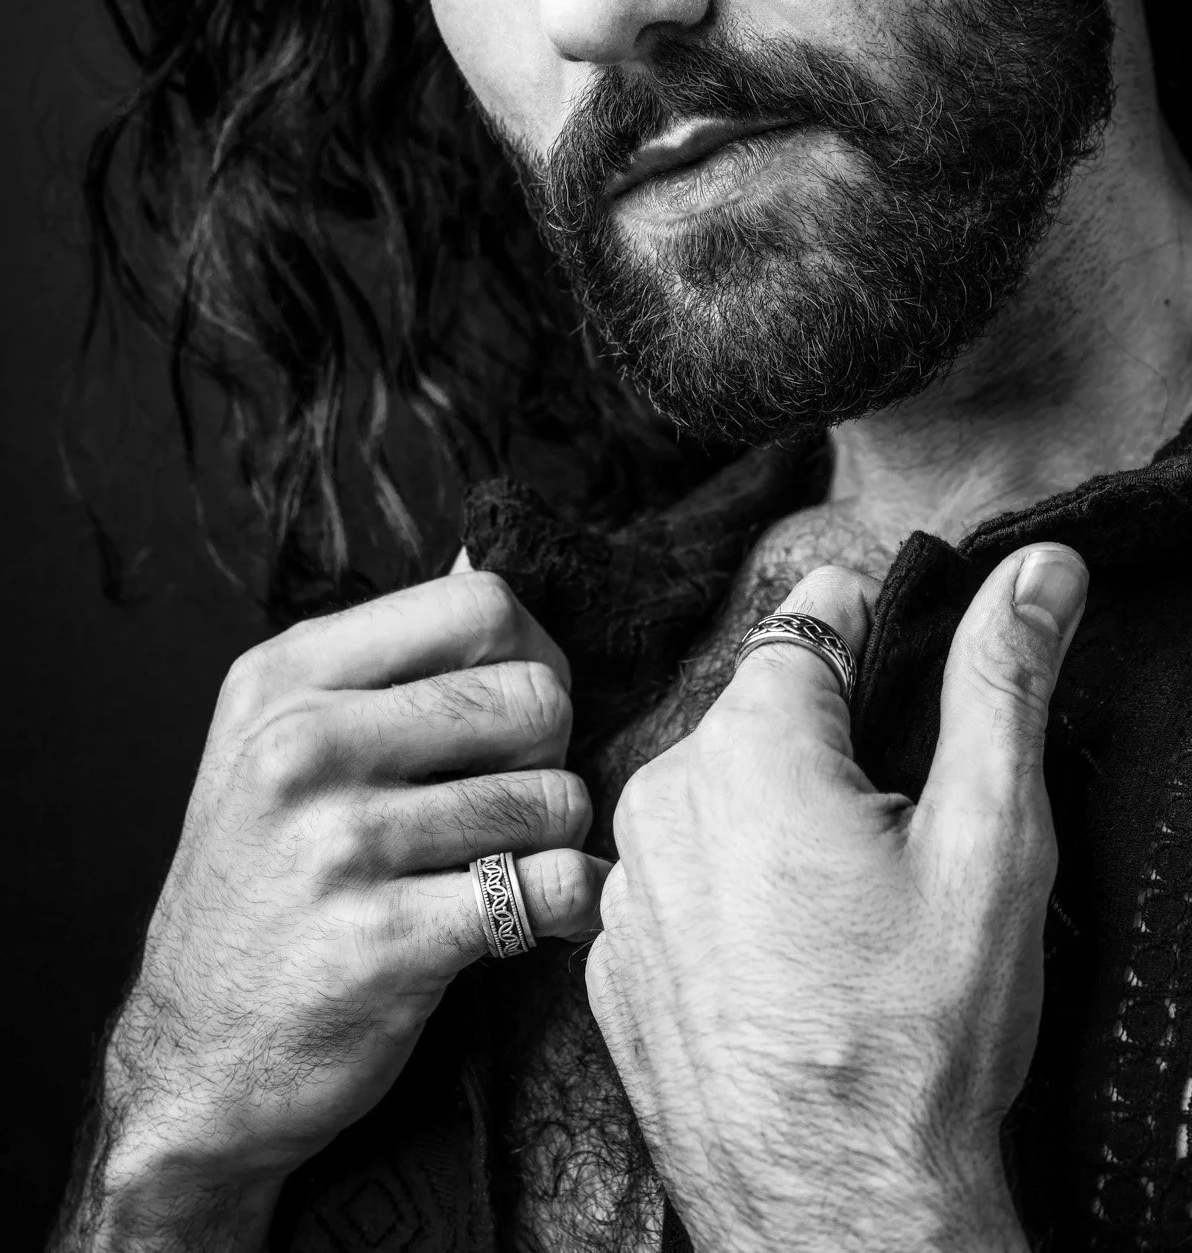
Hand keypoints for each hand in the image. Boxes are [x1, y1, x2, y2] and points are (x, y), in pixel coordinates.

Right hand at [60, 571, 608, 1249]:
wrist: (196, 1062)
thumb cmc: (267, 884)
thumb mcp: (281, 739)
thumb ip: (387, 657)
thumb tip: (485, 553)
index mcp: (287, 677)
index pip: (480, 604)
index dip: (533, 654)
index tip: (516, 715)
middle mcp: (304, 746)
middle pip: (534, 696)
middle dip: (551, 753)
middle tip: (511, 803)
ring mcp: (339, 844)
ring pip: (552, 797)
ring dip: (553, 840)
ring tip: (501, 868)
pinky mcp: (385, 941)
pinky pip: (551, 886)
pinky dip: (570, 904)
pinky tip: (537, 920)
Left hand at [586, 541, 1087, 1252]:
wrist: (839, 1217)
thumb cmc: (922, 1035)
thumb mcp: (992, 840)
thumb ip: (1004, 680)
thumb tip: (1040, 565)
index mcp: (751, 743)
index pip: (814, 613)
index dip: (877, 639)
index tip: (909, 696)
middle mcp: (663, 794)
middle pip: (764, 706)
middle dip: (833, 741)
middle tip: (900, 838)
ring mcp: (629, 885)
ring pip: (719, 790)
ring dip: (778, 816)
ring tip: (849, 911)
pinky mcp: (614, 959)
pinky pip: (680, 874)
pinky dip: (732, 890)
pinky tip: (791, 959)